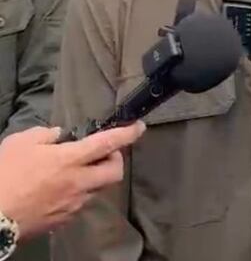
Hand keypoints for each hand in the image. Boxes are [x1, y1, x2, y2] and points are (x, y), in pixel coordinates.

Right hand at [0, 122, 144, 236]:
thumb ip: (43, 135)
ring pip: (97, 189)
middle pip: (114, 172)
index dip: (128, 134)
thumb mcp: (20, 143)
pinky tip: (61, 191)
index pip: (108, 143)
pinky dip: (78, 194)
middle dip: (116, 160)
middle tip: (103, 153)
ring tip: (76, 172)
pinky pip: (80, 205)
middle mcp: (79, 183)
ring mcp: (73, 204)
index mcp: (70, 160)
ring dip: (94, 178)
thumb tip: (58, 135)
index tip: (139, 127)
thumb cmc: (4, 175)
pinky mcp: (63, 220)